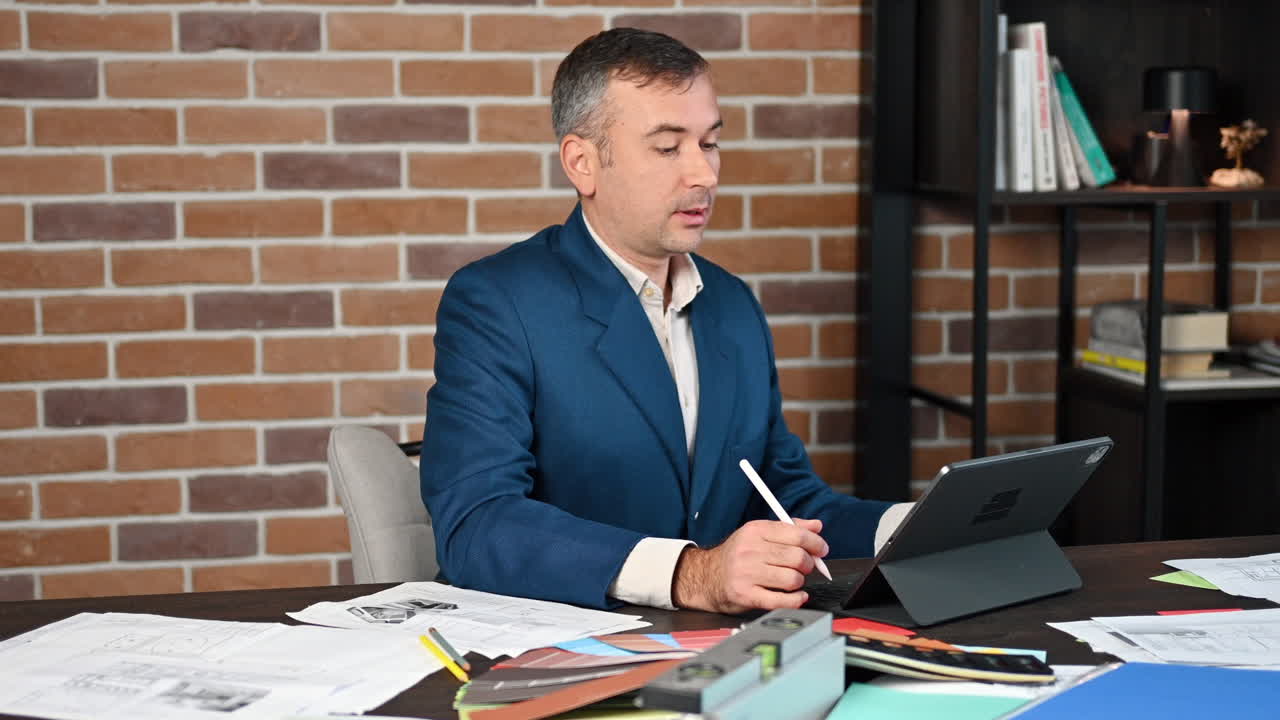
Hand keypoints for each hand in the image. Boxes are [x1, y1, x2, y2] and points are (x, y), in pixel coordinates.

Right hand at [670, 518, 827, 613]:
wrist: (707, 577)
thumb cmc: (738, 556)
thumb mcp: (759, 535)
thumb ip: (789, 529)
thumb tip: (817, 526)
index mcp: (755, 530)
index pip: (796, 534)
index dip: (815, 543)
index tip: (821, 549)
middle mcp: (750, 549)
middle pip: (797, 557)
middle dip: (807, 564)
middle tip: (804, 567)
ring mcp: (746, 573)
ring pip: (793, 579)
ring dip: (799, 583)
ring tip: (792, 581)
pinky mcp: (746, 595)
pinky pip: (782, 600)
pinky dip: (796, 600)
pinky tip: (797, 596)